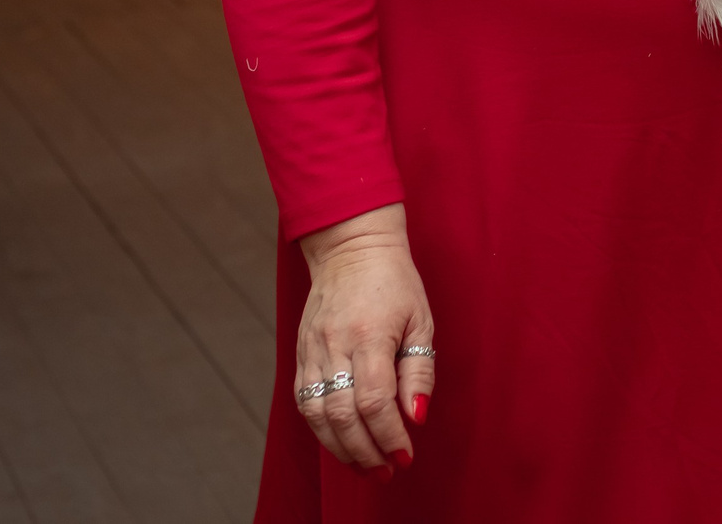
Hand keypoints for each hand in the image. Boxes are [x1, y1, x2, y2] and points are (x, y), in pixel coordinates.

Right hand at [293, 204, 434, 475]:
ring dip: (341, 448)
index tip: (405, 457)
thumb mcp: (421, 320)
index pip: (375, 401)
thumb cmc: (394, 283)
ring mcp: (312, 350)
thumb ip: (419, 371)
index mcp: (370, 335)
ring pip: (317, 414)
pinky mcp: (301, 354)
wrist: (351, 248)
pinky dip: (321, 428)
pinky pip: (304, 401)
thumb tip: (416, 417)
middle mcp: (335, 345)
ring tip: (365, 466)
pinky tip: (341, 442)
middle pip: (342, 415)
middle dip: (365, 452)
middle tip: (386, 472)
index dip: (389, 436)